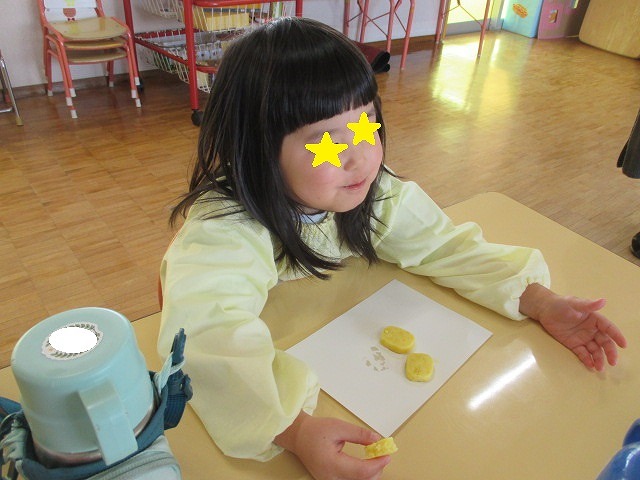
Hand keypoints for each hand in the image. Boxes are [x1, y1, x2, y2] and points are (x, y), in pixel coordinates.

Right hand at [275, 412, 390, 479]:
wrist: (299, 436)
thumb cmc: (315, 430)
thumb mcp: (339, 427)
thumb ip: (359, 434)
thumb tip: (378, 440)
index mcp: (331, 464)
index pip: (361, 471)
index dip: (377, 464)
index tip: (388, 455)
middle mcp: (330, 478)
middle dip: (376, 469)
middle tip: (382, 454)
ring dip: (370, 473)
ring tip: (374, 458)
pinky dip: (361, 475)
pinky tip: (366, 464)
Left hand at [520, 284, 626, 370]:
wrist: (544, 310)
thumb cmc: (560, 304)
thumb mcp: (574, 303)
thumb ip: (588, 305)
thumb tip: (603, 301)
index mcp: (595, 319)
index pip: (609, 328)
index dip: (617, 336)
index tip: (623, 345)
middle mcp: (592, 330)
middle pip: (604, 342)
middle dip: (610, 352)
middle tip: (613, 362)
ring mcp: (583, 338)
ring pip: (595, 350)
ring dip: (598, 359)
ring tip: (599, 368)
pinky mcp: (574, 344)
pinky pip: (582, 353)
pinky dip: (587, 359)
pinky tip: (590, 365)